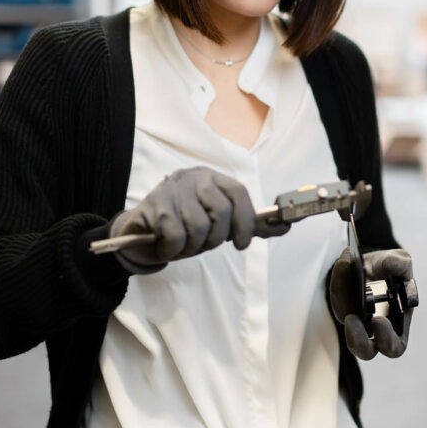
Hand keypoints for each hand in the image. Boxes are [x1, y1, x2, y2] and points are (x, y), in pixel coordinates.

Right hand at [110, 167, 287, 272]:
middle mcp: (194, 178)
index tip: (242, 244)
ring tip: (185, 246)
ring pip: (199, 226)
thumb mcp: (219, 223)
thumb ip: (249, 224)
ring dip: (194, 247)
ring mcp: (173, 189)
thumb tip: (286, 226)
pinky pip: (176, 235)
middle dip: (216, 238)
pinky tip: (167, 247)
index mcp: (213, 178)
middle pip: (221, 211)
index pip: (238, 192)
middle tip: (204, 244)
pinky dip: (174, 249)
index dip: (245, 220)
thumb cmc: (184, 226)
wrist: (140, 233)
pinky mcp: (155, 205)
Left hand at [329, 248, 413, 359]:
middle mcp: (374, 330)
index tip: (378, 319)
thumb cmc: (391, 269)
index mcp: (398, 325)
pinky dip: (339, 285)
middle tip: (351, 318)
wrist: (372, 263)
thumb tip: (394, 267)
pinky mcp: (342, 308)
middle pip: (365, 350)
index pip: (394, 346)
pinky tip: (344, 265)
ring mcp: (356, 321)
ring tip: (343, 282)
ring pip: (346, 327)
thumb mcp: (399, 262)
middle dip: (358, 339)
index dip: (387, 339)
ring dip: (343, 307)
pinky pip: (338, 302)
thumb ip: (400, 264)